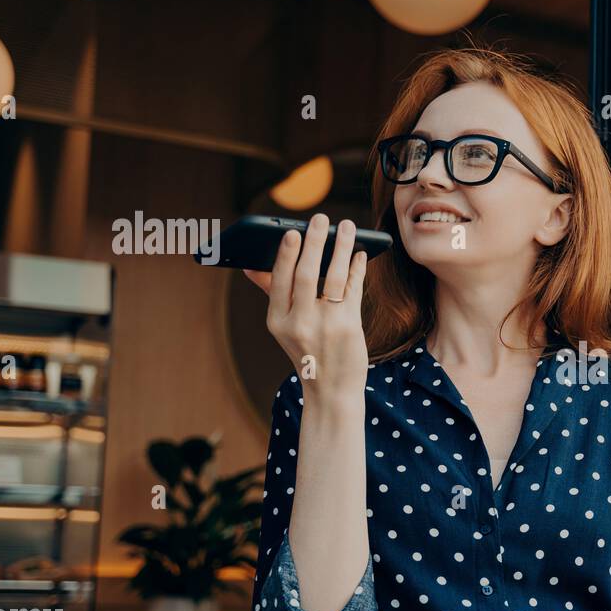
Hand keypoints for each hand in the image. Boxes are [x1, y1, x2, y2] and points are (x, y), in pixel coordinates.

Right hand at [243, 213, 368, 406]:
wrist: (331, 390)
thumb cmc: (308, 352)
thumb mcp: (284, 327)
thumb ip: (273, 294)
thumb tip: (251, 265)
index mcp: (277, 321)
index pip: (279, 280)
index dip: (285, 255)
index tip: (291, 232)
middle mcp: (299, 323)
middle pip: (305, 273)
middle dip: (314, 242)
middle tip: (321, 219)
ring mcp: (325, 325)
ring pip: (332, 277)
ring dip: (341, 247)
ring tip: (346, 227)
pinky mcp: (349, 327)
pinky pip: (352, 289)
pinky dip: (356, 268)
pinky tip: (359, 254)